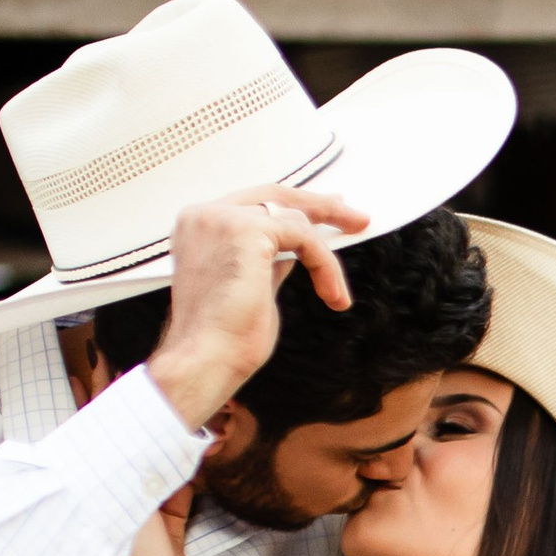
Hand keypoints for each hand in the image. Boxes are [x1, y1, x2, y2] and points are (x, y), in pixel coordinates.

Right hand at [148, 184, 368, 431]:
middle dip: (321, 206)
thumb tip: (295, 249)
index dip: (294, 206)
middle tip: (356, 218)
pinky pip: (304, 237)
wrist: (205, 360)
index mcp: (199, 227)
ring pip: (295, 220)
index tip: (327, 212)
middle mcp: (205, 216)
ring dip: (325, 260)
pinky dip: (324, 266)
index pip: (255, 203)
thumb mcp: (252, 287)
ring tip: (336, 294)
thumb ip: (269, 260)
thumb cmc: (223, 339)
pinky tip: (332, 294)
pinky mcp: (246, 231)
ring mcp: (222, 219)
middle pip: (274, 195)